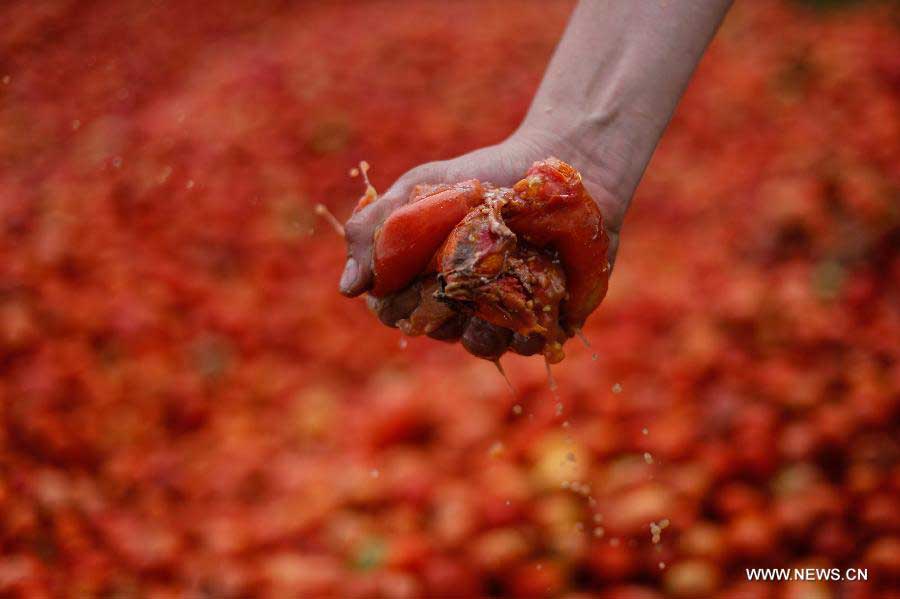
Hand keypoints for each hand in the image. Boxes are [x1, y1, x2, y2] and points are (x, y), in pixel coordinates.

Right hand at [339, 127, 628, 358]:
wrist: (552, 164)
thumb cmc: (480, 177)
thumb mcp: (419, 190)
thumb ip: (375, 231)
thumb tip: (348, 289)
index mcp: (423, 279)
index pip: (396, 312)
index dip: (398, 303)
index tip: (414, 278)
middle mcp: (460, 305)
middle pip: (439, 332)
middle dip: (444, 309)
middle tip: (461, 275)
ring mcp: (502, 313)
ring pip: (483, 344)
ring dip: (485, 323)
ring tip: (501, 285)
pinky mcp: (545, 316)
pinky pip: (531, 342)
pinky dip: (530, 326)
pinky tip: (535, 296)